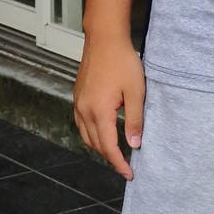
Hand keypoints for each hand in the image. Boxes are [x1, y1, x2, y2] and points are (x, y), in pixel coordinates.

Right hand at [73, 33, 144, 179]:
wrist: (104, 39)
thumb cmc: (122, 62)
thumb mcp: (135, 92)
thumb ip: (134, 120)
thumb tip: (134, 144)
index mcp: (99, 112)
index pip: (108, 147)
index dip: (119, 163)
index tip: (129, 174)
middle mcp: (84, 110)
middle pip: (95, 144)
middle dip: (110, 158)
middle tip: (126, 166)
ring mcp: (78, 104)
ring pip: (86, 136)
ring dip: (100, 147)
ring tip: (116, 153)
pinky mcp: (78, 97)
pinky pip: (82, 124)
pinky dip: (92, 134)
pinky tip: (103, 133)